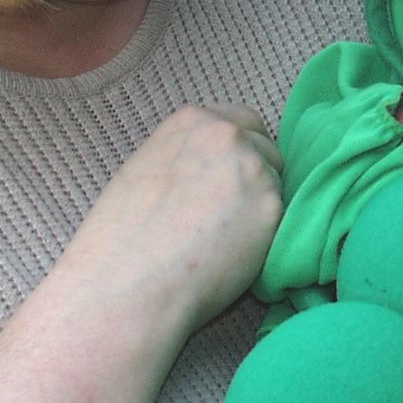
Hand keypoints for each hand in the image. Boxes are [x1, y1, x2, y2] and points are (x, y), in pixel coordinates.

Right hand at [63, 103, 284, 331]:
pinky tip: (233, 254)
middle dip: (255, 175)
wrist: (129, 282)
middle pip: (266, 148)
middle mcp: (227, 134)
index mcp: (193, 120)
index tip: (229, 175)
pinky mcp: (272, 208)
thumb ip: (188, 154)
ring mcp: (253, 168)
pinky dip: (265, 235)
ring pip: (275, 183)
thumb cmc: (122, 237)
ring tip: (224, 239)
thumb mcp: (146, 167)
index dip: (240, 151)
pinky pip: (280, 218)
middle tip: (228, 212)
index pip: (243, 121)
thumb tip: (212, 166)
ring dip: (260, 205)